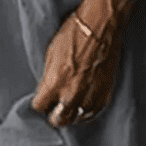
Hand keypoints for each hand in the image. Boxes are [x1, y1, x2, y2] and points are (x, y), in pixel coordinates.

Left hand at [31, 12, 124, 127]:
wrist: (100, 26)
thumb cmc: (74, 34)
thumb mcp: (51, 53)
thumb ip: (48, 76)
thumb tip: (47, 90)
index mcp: (55, 82)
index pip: (40, 106)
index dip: (40, 103)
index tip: (42, 100)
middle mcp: (72, 93)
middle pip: (58, 119)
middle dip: (53, 115)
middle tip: (53, 109)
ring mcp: (90, 95)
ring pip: (76, 119)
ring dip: (71, 114)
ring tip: (69, 108)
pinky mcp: (105, 93)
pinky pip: (93, 113)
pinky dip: (87, 112)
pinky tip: (83, 106)